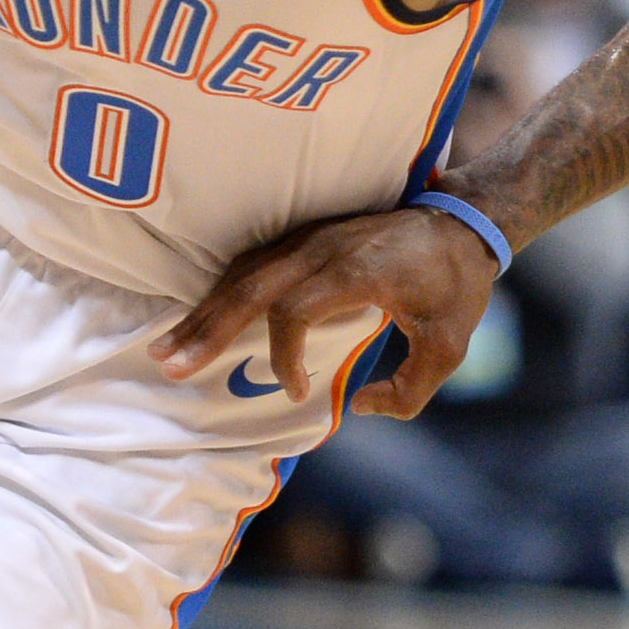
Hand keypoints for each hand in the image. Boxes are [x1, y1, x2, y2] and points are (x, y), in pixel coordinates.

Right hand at [152, 204, 498, 417]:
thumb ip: (410, 390)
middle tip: (171, 367)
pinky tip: (197, 320)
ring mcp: (310, 237)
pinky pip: (251, 264)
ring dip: (203, 313)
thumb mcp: (449, 346)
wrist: (463, 221)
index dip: (285, 356)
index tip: (298, 390)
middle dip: (207, 330)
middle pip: (250, 288)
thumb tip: (361, 407)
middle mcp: (323, 248)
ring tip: (166, 348)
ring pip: (242, 274)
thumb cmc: (457, 284)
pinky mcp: (305, 237)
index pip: (293, 310)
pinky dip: (220, 293)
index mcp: (356, 271)